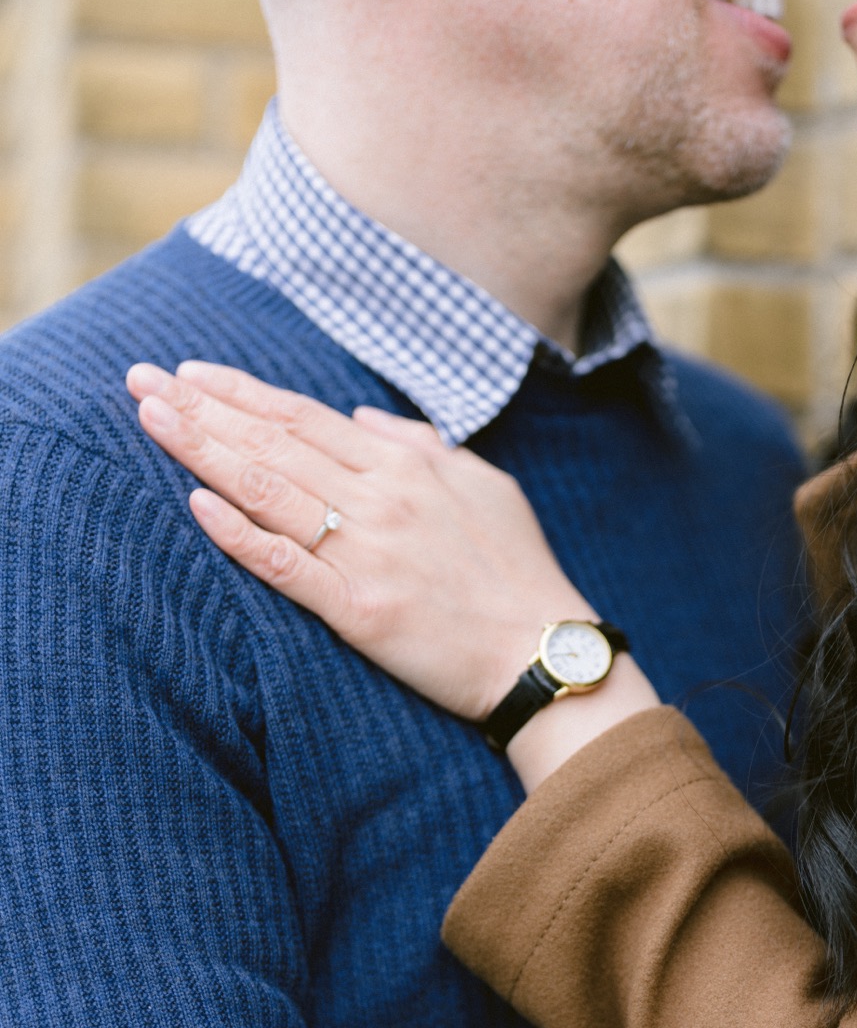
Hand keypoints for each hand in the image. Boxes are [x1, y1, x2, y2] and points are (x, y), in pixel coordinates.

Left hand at [126, 361, 596, 724]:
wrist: (545, 653)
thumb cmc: (520, 572)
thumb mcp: (487, 486)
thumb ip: (422, 447)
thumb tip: (364, 421)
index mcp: (407, 466)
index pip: (305, 417)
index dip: (241, 393)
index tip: (190, 374)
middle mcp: (381, 500)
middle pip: (273, 444)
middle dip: (201, 409)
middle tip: (140, 381)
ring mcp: (366, 555)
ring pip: (269, 492)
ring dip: (204, 451)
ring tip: (151, 420)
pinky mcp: (359, 612)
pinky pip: (287, 566)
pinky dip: (239, 534)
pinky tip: (195, 503)